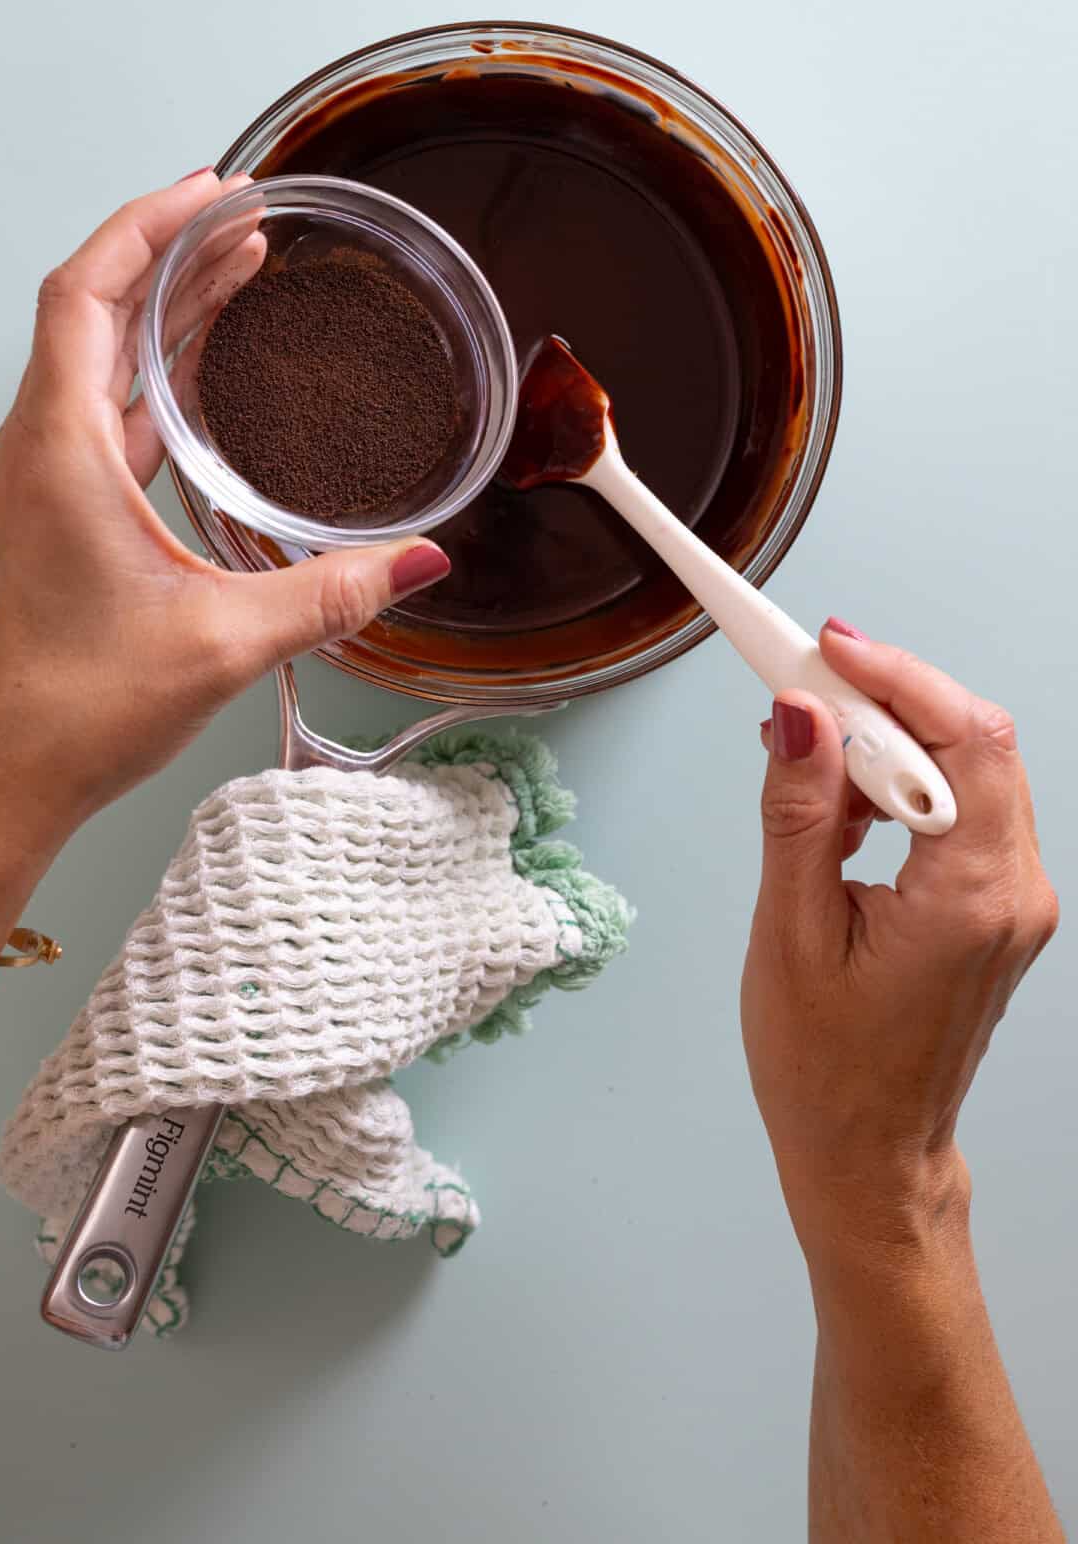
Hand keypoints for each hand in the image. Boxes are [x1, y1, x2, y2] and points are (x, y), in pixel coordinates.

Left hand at [0, 172, 449, 898]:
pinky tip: (200, 385)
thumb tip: (421, 561)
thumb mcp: (223, 642)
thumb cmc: (72, 712)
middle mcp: (35, 452)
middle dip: (171, 253)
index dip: (149, 226)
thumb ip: (331, 595)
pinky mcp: (48, 519)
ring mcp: (37, 484)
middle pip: (94, 310)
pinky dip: (151, 380)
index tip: (214, 191)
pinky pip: (99, 416)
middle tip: (244, 219)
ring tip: (234, 274)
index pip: (88, 292)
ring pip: (96, 363)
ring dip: (161, 314)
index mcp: (58, 452)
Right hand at [741, 620, 1058, 1265]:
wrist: (867, 1156)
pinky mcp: (995, 907)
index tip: (826, 648)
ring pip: (969, 771)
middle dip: (889, 700)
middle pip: (974, 743)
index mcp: (972, 899)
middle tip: (805, 686)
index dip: (897, 676)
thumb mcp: (790, 930)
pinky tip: (841, 811)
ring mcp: (1013, 901)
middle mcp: (1013, 893)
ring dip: (890, 745)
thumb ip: (801, 812)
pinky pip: (961, 812)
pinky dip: (902, 788)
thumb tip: (799, 715)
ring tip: (812, 766)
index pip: (963, 739)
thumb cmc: (825, 1069)